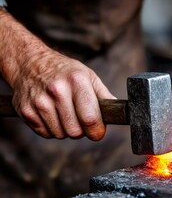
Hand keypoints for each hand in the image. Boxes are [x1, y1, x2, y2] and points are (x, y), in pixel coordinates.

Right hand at [0, 11, 114, 139]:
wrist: (30, 62)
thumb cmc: (65, 72)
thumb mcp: (88, 76)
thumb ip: (104, 96)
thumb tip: (119, 113)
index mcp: (77, 82)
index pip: (90, 119)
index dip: (97, 131)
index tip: (98, 131)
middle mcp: (57, 91)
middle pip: (75, 131)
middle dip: (82, 131)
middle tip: (80, 119)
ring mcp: (39, 101)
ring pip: (61, 135)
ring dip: (66, 130)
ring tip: (65, 113)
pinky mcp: (26, 111)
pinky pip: (46, 134)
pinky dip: (51, 129)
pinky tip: (52, 114)